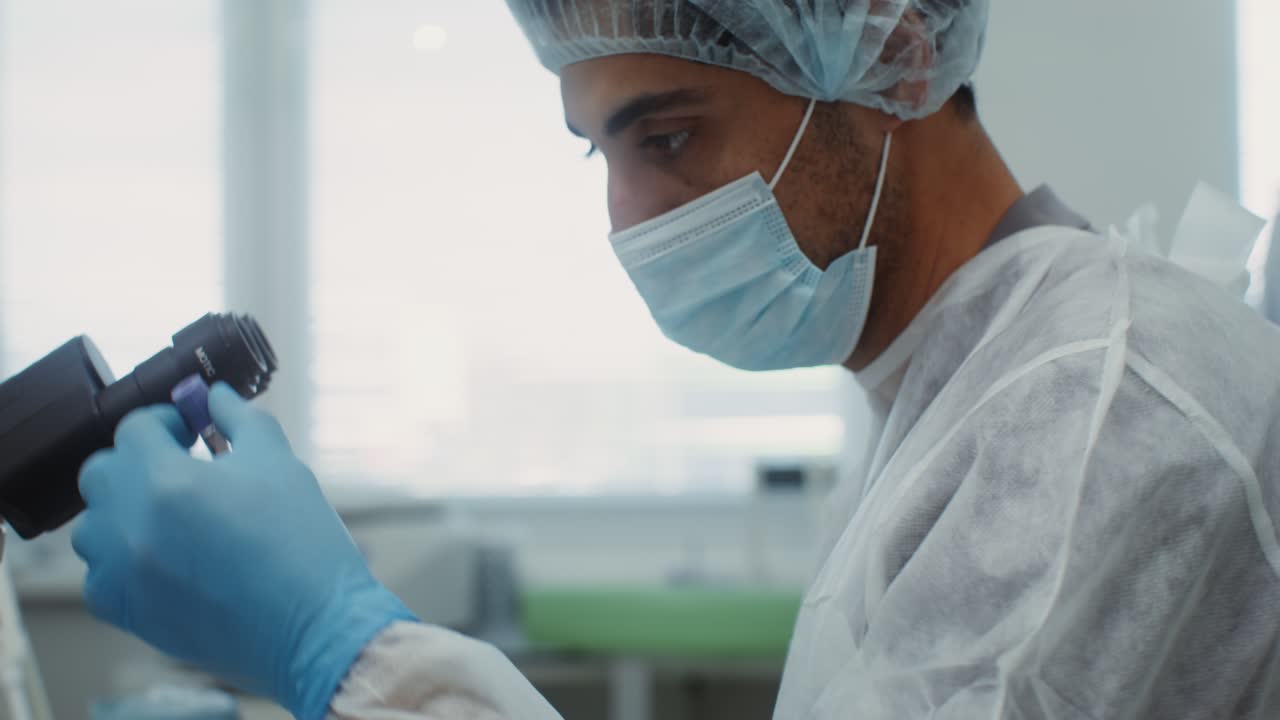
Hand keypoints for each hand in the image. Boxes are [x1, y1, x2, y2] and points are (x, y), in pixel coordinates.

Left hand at [72, 384, 415, 719]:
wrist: (313, 624)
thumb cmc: (301, 543)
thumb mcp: (278, 462)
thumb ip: (239, 419)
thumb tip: (214, 397)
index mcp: (167, 481)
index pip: (135, 429)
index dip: (165, 420)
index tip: (189, 428)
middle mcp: (131, 525)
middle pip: (102, 473)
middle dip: (137, 460)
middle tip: (178, 466)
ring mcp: (122, 573)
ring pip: (93, 526)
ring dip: (124, 510)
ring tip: (170, 515)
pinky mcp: (126, 611)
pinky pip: (99, 576)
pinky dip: (121, 561)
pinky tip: (163, 558)